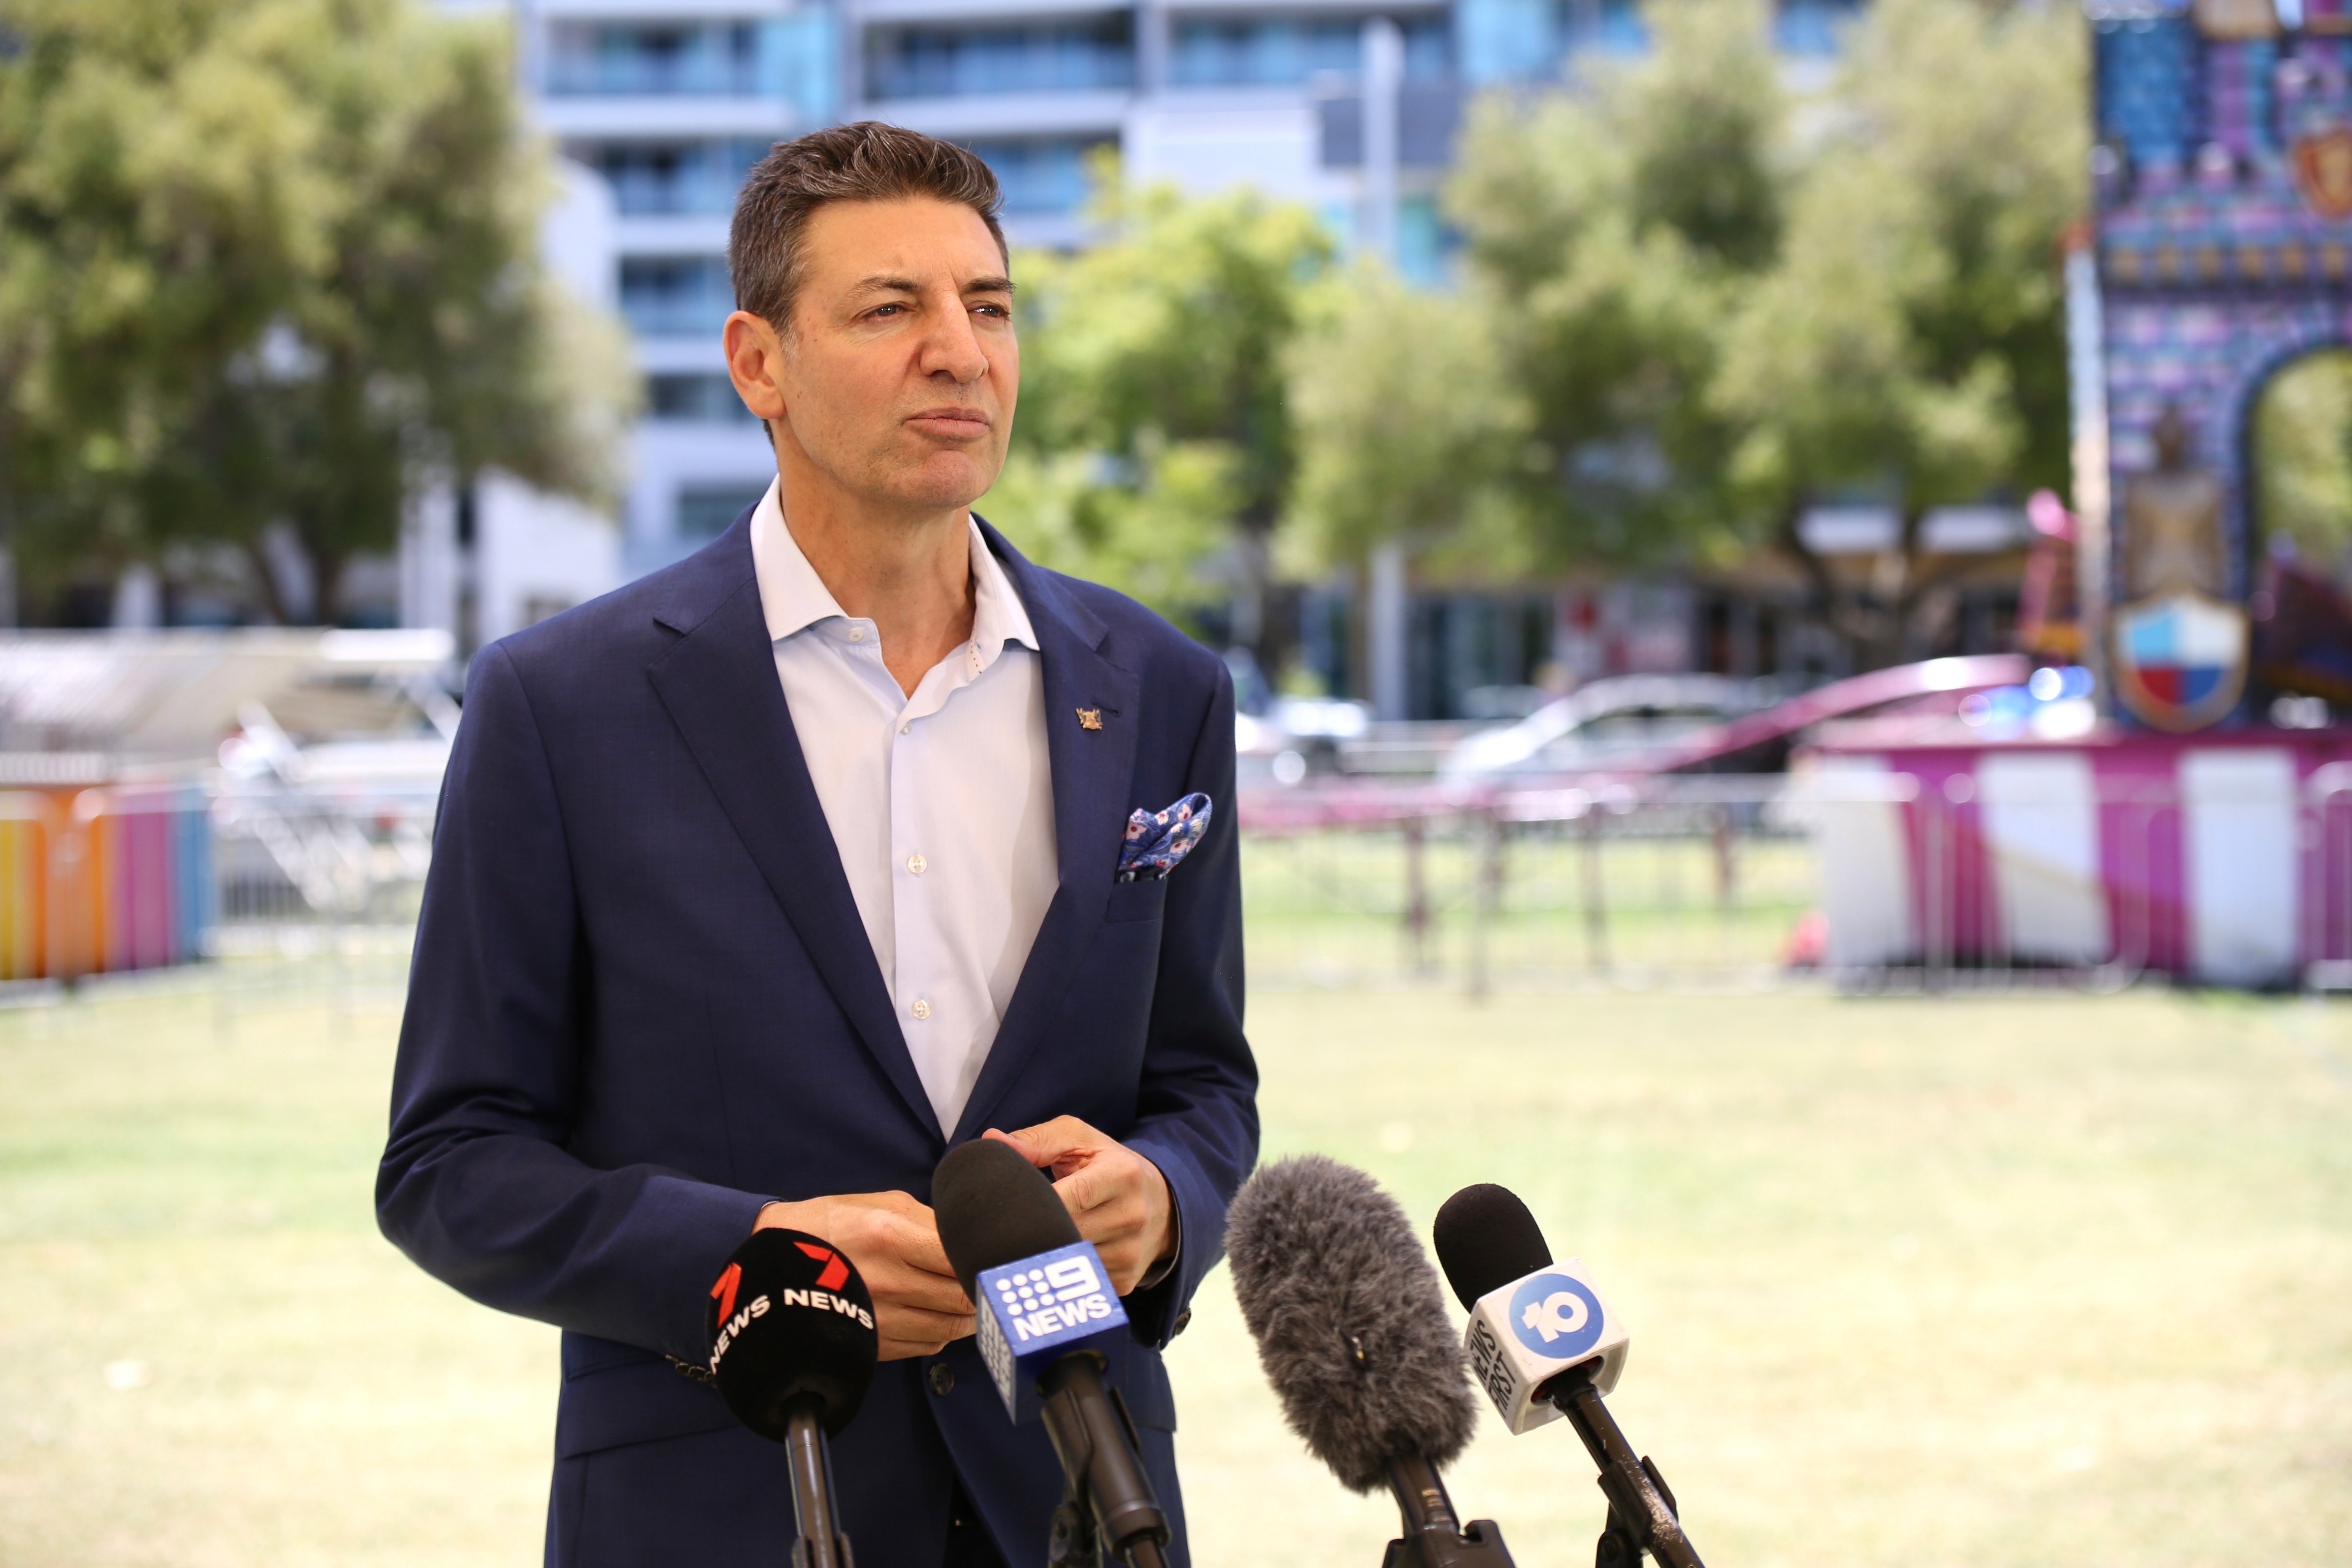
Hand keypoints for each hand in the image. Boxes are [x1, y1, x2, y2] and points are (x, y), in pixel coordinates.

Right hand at [754, 1191, 973, 1359]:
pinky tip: (941, 1315)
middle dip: (984, 1290)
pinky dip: (943, 1332)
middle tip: (994, 1282)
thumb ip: (933, 1222)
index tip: (999, 1259)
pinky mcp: (874, 1344)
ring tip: (974, 1300)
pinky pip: (928, 1345)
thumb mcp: (884, 1204)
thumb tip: (972, 1242)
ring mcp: (879, 1318)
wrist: (774, 1265)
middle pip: (962, 1297)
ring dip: (970, 1316)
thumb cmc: (832, 1226)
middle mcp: (887, 1281)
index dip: (987, 1261)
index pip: (961, 1257)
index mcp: (890, 1236)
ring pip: (950, 1327)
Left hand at [984, 1117, 1174, 1294]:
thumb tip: (992, 1141)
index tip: (1008, 1205)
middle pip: (1066, 1233)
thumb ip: (1038, 1140)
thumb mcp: (1081, 1140)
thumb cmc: (1109, 1166)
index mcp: (1122, 1174)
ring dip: (1044, 1253)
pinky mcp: (1124, 1281)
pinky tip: (1054, 1259)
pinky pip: (1077, 1283)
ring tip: (1030, 1239)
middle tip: (1007, 1227)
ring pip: (1067, 1263)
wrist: (1162, 1204)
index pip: (1072, 1195)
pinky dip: (1060, 1272)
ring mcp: (1129, 1253)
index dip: (1037, 1204)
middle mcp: (1132, 1215)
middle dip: (1034, 1231)